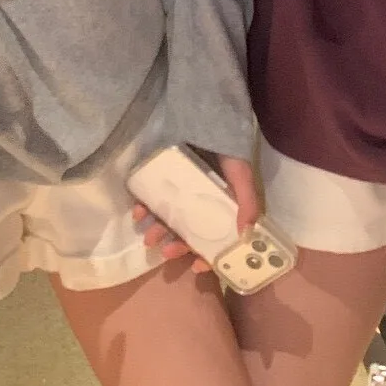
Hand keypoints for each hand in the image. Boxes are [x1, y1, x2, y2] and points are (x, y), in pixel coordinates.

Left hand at [132, 155, 260, 273]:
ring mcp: (178, 192)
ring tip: (149, 238)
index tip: (196, 267)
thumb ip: (248, 202)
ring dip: (158, 231)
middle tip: (166, 253)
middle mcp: (198, 203)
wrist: (205, 118)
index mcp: (219, 208)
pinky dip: (143, 207)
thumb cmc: (227, 150)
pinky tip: (138, 211)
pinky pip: (150, 198)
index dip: (206, 255)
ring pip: (166, 218)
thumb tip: (245, 234)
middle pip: (187, 232)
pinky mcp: (161, 179)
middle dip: (176, 246)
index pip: (213, 239)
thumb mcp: (242, 175)